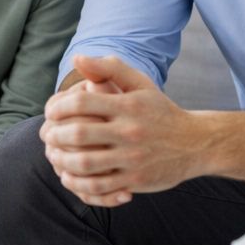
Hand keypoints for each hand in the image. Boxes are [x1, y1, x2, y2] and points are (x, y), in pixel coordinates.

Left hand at [39, 54, 208, 207]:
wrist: (196, 143)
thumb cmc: (161, 111)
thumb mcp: (141, 85)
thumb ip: (110, 69)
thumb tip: (77, 58)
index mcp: (128, 106)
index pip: (82, 102)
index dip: (58, 107)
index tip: (50, 112)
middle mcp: (130, 131)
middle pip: (79, 133)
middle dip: (56, 135)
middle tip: (47, 136)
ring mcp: (132, 158)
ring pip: (85, 163)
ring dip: (62, 160)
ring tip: (54, 156)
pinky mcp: (135, 180)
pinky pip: (99, 186)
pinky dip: (78, 183)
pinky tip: (69, 176)